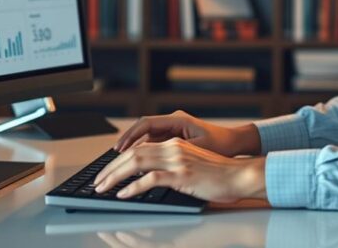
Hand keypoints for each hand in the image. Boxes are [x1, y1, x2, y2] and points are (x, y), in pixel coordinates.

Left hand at [93, 137, 266, 202]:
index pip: (139, 148)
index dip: (119, 159)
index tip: (106, 172)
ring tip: (102, 187)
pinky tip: (123, 194)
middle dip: (111, 168)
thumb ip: (171, 166)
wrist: (240, 176)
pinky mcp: (182, 175)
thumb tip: (149, 177)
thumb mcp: (191, 165)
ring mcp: (177, 160)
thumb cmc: (218, 175)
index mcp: (175, 144)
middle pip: (133, 153)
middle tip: (97, 182)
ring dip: (115, 176)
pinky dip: (133, 187)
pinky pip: (150, 179)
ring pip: (137, 163)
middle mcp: (173, 148)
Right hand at [113, 110, 260, 156]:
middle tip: (112, 158)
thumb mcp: (198, 149)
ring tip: (118, 164)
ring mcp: (173, 130)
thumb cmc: (222, 145)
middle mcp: (173, 122)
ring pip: (146, 138)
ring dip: (132, 150)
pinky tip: (134, 166)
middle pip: (141, 131)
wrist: (236, 143)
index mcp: (177, 120)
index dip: (129, 137)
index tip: (118, 149)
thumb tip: (155, 159)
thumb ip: (177, 152)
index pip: (145, 124)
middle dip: (125, 144)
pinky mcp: (175, 139)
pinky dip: (143, 153)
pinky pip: (153, 144)